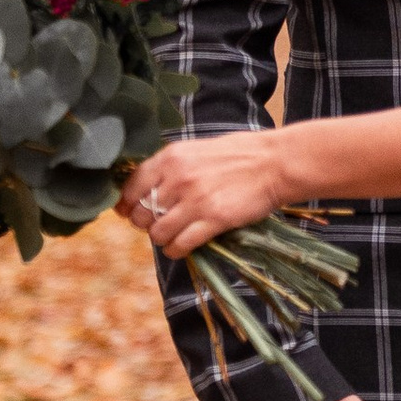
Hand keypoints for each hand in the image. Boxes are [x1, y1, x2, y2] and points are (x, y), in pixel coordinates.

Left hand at [120, 129, 308, 256]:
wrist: (274, 163)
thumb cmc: (238, 154)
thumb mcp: (196, 150)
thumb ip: (170, 168)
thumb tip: (144, 190)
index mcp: (171, 157)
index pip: (132, 186)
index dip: (126, 204)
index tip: (128, 213)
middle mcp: (178, 178)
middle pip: (142, 213)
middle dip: (146, 224)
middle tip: (158, 225)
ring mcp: (195, 200)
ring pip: (158, 232)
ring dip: (162, 239)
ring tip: (173, 237)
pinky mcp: (214, 219)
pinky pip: (181, 244)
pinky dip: (176, 250)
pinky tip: (181, 248)